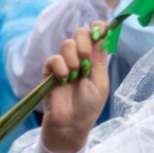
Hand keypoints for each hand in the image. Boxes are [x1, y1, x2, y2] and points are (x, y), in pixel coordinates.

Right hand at [40, 25, 111, 152]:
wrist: (71, 124)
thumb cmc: (89, 106)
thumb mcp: (100, 82)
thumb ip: (99, 59)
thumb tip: (103, 35)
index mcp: (95, 59)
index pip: (96, 34)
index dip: (98, 28)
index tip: (99, 31)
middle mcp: (80, 58)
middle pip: (80, 33)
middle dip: (84, 43)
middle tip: (85, 60)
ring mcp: (64, 63)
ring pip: (67, 44)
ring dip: (73, 59)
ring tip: (75, 76)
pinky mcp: (50, 71)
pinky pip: (53, 58)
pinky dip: (60, 67)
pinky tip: (64, 79)